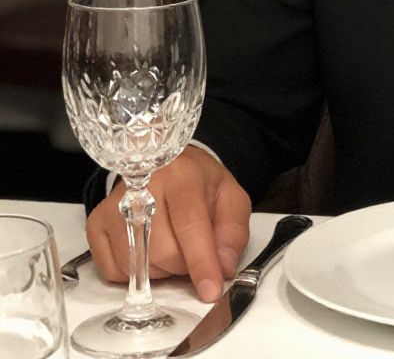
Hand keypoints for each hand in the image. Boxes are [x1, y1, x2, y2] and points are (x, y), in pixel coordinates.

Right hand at [86, 145, 250, 302]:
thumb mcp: (230, 199)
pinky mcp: (96, 224)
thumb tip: (224, 267)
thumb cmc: (200, 185)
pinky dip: (136, 272)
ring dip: (161, 270)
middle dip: (184, 265)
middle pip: (163, 252)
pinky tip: (149, 250)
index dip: (202, 262)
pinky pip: (114, 271)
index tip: (210, 291)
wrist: (168, 167)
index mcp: (183, 175)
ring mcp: (114, 206)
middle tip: (192, 250)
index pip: (190, 225)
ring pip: (137, 266)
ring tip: (172, 245)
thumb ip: (232, 232)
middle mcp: (143, 187)